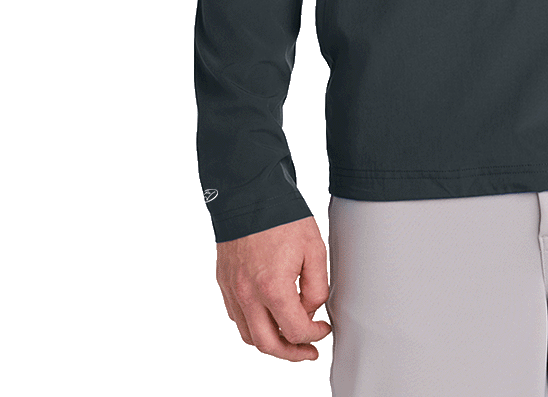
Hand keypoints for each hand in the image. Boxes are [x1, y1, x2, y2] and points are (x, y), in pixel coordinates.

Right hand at [216, 216, 332, 360]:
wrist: (250, 193)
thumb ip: (316, 287)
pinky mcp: (224, 283)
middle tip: (307, 352)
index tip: (323, 329)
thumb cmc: (282, 217)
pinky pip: (237, 317)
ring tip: (289, 338)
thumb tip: (310, 310)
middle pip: (268, 345)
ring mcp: (232, 290)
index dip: (314, 336)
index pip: (296, 331)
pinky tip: (268, 316)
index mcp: (273, 288)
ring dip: (270, 343)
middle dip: (291, 354)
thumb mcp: (314, 249)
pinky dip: (254, 325)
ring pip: (249, 335)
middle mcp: (247, 295)